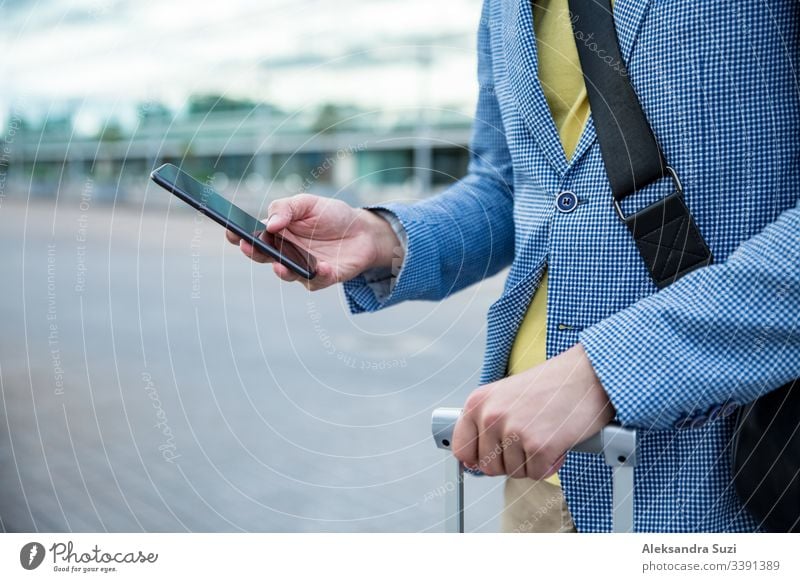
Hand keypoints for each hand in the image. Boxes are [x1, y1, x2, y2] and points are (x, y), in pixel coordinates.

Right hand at [226, 194, 401, 289]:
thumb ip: (286, 208)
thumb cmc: (331, 216)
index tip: (230, 231)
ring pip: (287, 273)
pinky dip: (318, 274)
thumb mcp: (308, 203)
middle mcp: (285, 253)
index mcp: (277, 233)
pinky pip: (317, 280)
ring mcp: (302, 268)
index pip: (251, 237)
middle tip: (247, 245)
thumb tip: (269, 223)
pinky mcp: (323, 278)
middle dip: (253, 253)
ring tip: (280, 264)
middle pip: (263, 256)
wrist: (362, 230)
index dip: (237, 235)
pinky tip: (321, 267)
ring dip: (282, 270)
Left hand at [452, 343, 614, 479]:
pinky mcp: (539, 446)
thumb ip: (486, 425)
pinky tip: (558, 440)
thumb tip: (472, 463)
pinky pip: (537, 474)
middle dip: (511, 460)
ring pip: (514, 472)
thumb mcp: (506, 397)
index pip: (462, 449)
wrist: (589, 374)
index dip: (479, 457)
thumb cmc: (552, 385)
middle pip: (489, 467)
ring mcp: (514, 431)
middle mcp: (491, 416)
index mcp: (477, 402)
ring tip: (546, 432)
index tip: (495, 452)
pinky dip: (551, 463)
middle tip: (531, 436)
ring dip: (533, 460)